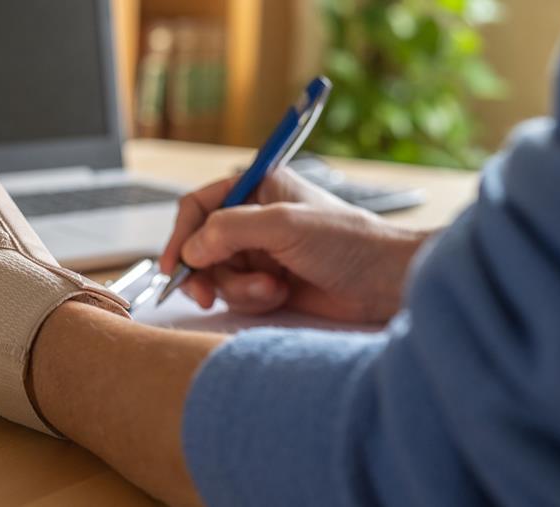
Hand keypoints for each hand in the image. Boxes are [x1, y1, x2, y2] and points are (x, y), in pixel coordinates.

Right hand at [160, 165, 430, 321]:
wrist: (386, 281)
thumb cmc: (348, 241)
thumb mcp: (284, 225)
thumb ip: (230, 230)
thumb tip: (190, 250)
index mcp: (255, 188)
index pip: (198, 206)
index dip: (180, 236)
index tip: (174, 266)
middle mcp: (252, 218)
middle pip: (200, 246)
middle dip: (206, 272)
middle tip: (205, 295)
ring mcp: (260, 253)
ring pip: (217, 275)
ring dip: (238, 288)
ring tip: (272, 289)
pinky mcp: (268, 283)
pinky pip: (237, 295)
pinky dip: (253, 300)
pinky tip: (282, 295)